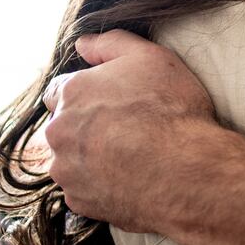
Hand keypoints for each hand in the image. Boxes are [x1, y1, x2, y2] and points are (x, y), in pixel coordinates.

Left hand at [42, 29, 215, 230]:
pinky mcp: (79, 201)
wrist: (186, 169)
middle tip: (127, 128)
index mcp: (72, 93)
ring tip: (132, 156)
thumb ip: (111, 44)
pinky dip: (101, 184)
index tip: (111, 101)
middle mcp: (59, 132)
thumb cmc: (171, 108)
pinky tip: (131, 177)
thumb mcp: (151, 57)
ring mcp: (66, 170)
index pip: (59, 91)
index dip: (87, 93)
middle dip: (87, 126)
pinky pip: (84, 189)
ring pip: (71, 160)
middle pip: (64, 127)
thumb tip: (81, 44)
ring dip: (92, 156)